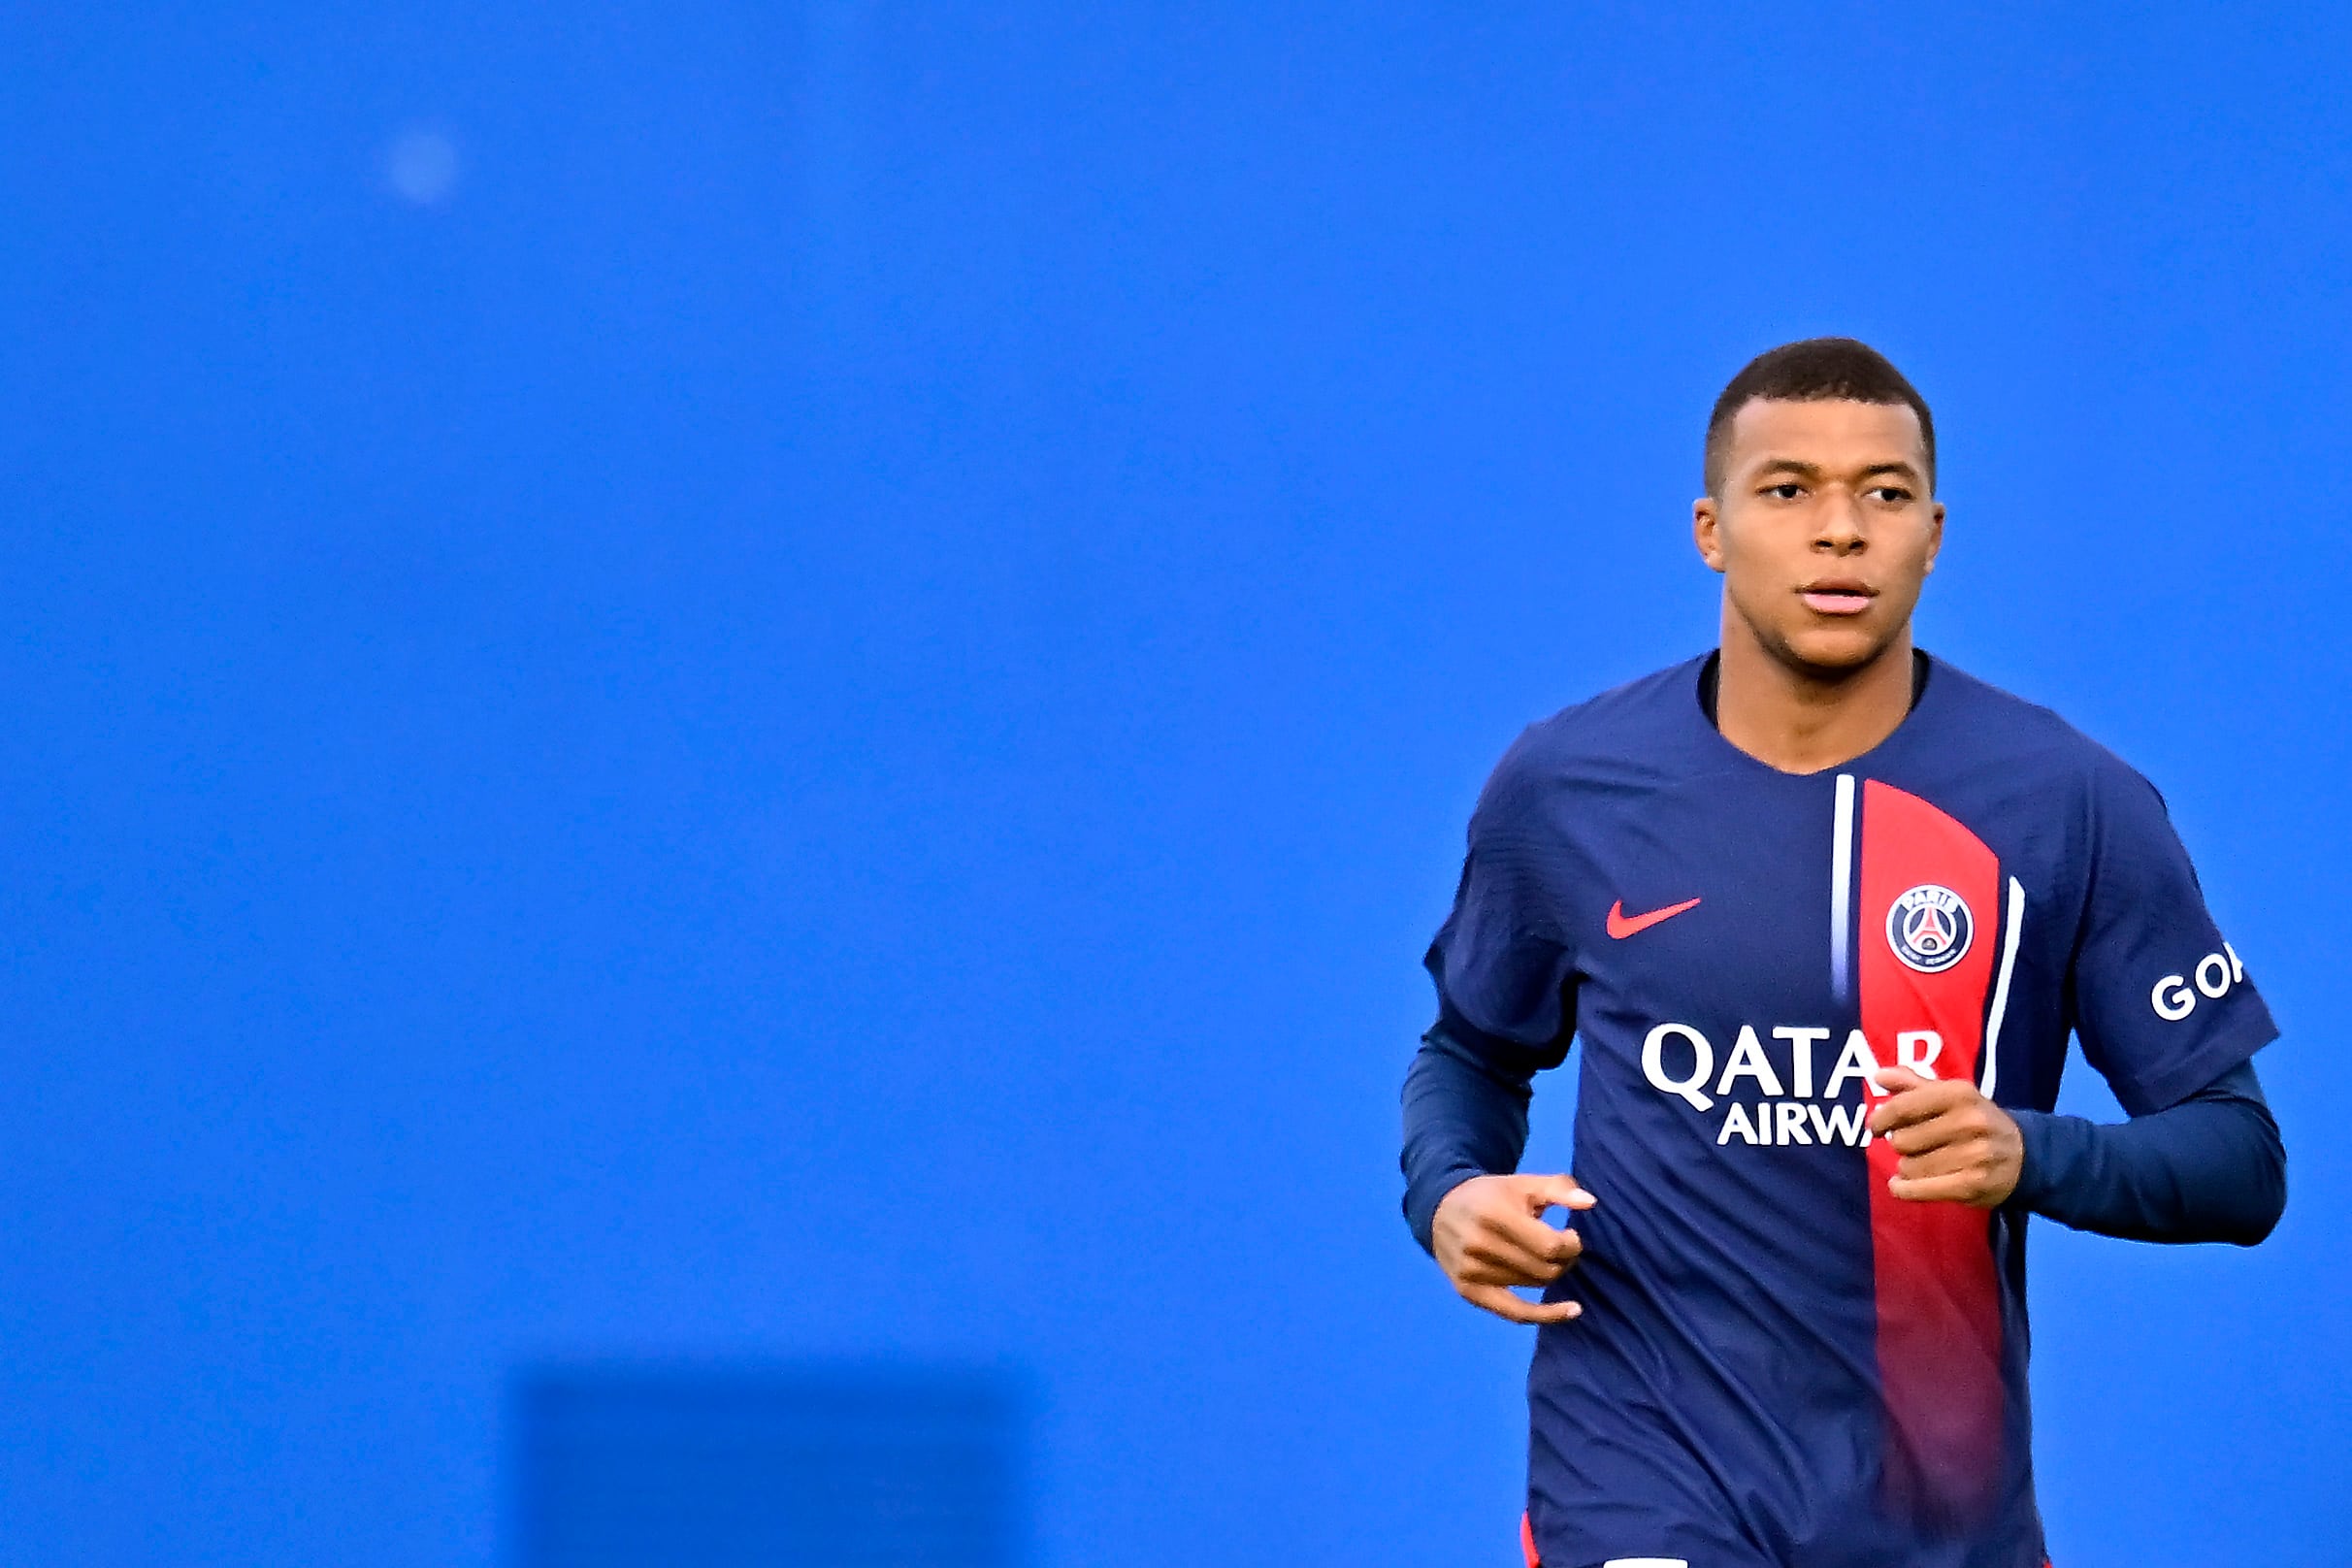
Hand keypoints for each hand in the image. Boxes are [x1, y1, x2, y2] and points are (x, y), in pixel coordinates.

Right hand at [1430, 1173, 1595, 1324]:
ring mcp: (1471, 1272)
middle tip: (1562, 1248)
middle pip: (1544, 1270)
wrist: (1440, 1209)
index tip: (1571, 1236)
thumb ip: (1559, 1189)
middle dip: (1564, 1260)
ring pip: (1533, 1286)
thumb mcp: (1523, 1183)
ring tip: (1547, 1258)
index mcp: (1494, 1215)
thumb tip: (1590, 1203)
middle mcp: (1479, 1245)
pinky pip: (1515, 1313)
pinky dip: (1547, 1315)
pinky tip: (1573, 1311)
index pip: (1549, 1246)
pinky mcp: (1468, 1291)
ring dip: (1551, 1274)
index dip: (1571, 1245)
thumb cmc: (1491, 1195)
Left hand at [1868, 1067, 2023, 1206]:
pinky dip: (1904, 1189)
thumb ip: (1912, 1084)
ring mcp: (1974, 1155)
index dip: (1881, 1119)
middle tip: (1916, 1145)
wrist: (2023, 1156)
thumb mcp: (1951, 1096)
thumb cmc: (1975, 1121)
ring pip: (1909, 1167)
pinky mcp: (1973, 1185)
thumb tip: (1878, 1075)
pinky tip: (1900, 1185)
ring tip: (1923, 1163)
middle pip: (1903, 1140)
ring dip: (1908, 1167)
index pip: (1903, 1107)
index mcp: (1960, 1094)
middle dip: (1901, 1145)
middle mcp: (1970, 1122)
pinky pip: (1920, 1190)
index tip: (1874, 1127)